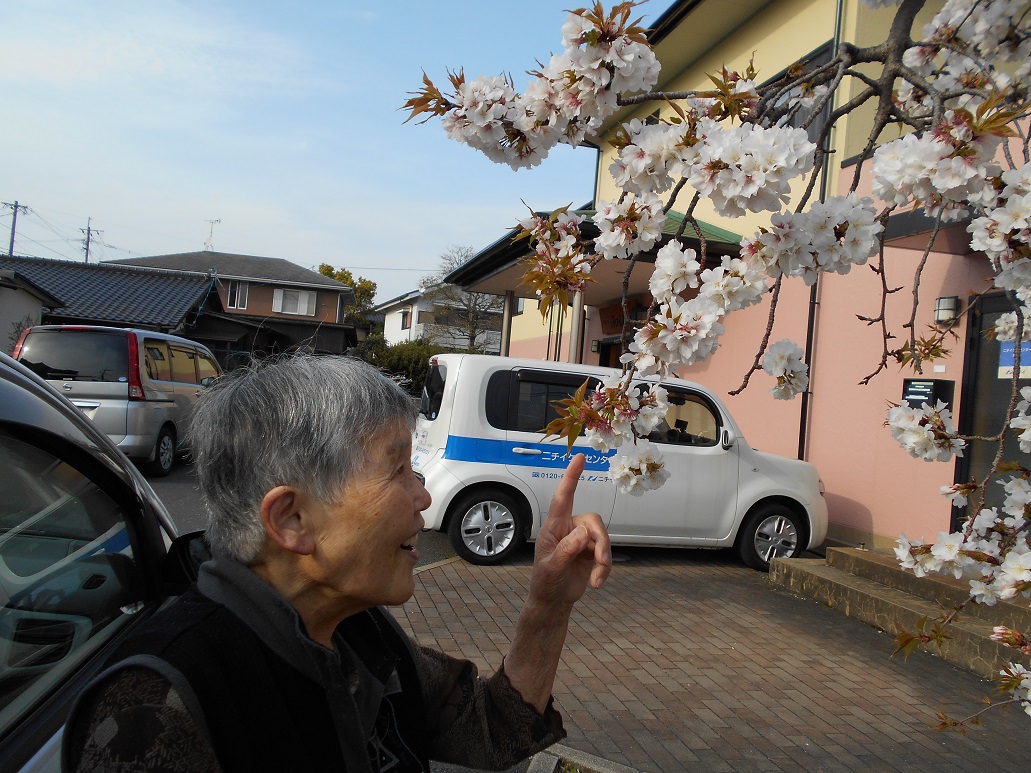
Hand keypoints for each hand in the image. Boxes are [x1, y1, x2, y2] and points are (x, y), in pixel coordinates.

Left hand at [529, 453, 611, 607]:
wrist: (554, 599)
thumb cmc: (546, 581)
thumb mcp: (551, 568)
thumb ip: (565, 550)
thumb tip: (582, 533)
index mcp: (554, 526)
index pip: (563, 497)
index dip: (571, 477)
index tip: (579, 457)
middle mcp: (570, 528)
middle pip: (593, 521)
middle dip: (601, 542)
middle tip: (600, 562)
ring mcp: (582, 540)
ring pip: (603, 538)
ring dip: (603, 560)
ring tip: (596, 579)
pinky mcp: (592, 552)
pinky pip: (606, 553)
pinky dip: (605, 569)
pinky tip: (597, 583)